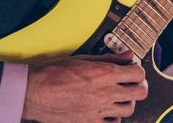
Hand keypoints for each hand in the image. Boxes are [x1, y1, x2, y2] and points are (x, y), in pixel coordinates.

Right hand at [22, 50, 146, 122]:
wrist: (34, 92)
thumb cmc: (55, 72)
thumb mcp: (84, 58)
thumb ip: (110, 58)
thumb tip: (128, 55)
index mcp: (104, 74)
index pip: (138, 74)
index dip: (138, 71)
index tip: (133, 70)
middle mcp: (104, 92)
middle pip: (139, 93)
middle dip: (139, 86)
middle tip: (133, 83)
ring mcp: (97, 110)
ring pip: (129, 109)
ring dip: (128, 102)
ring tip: (120, 97)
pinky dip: (114, 118)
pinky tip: (109, 111)